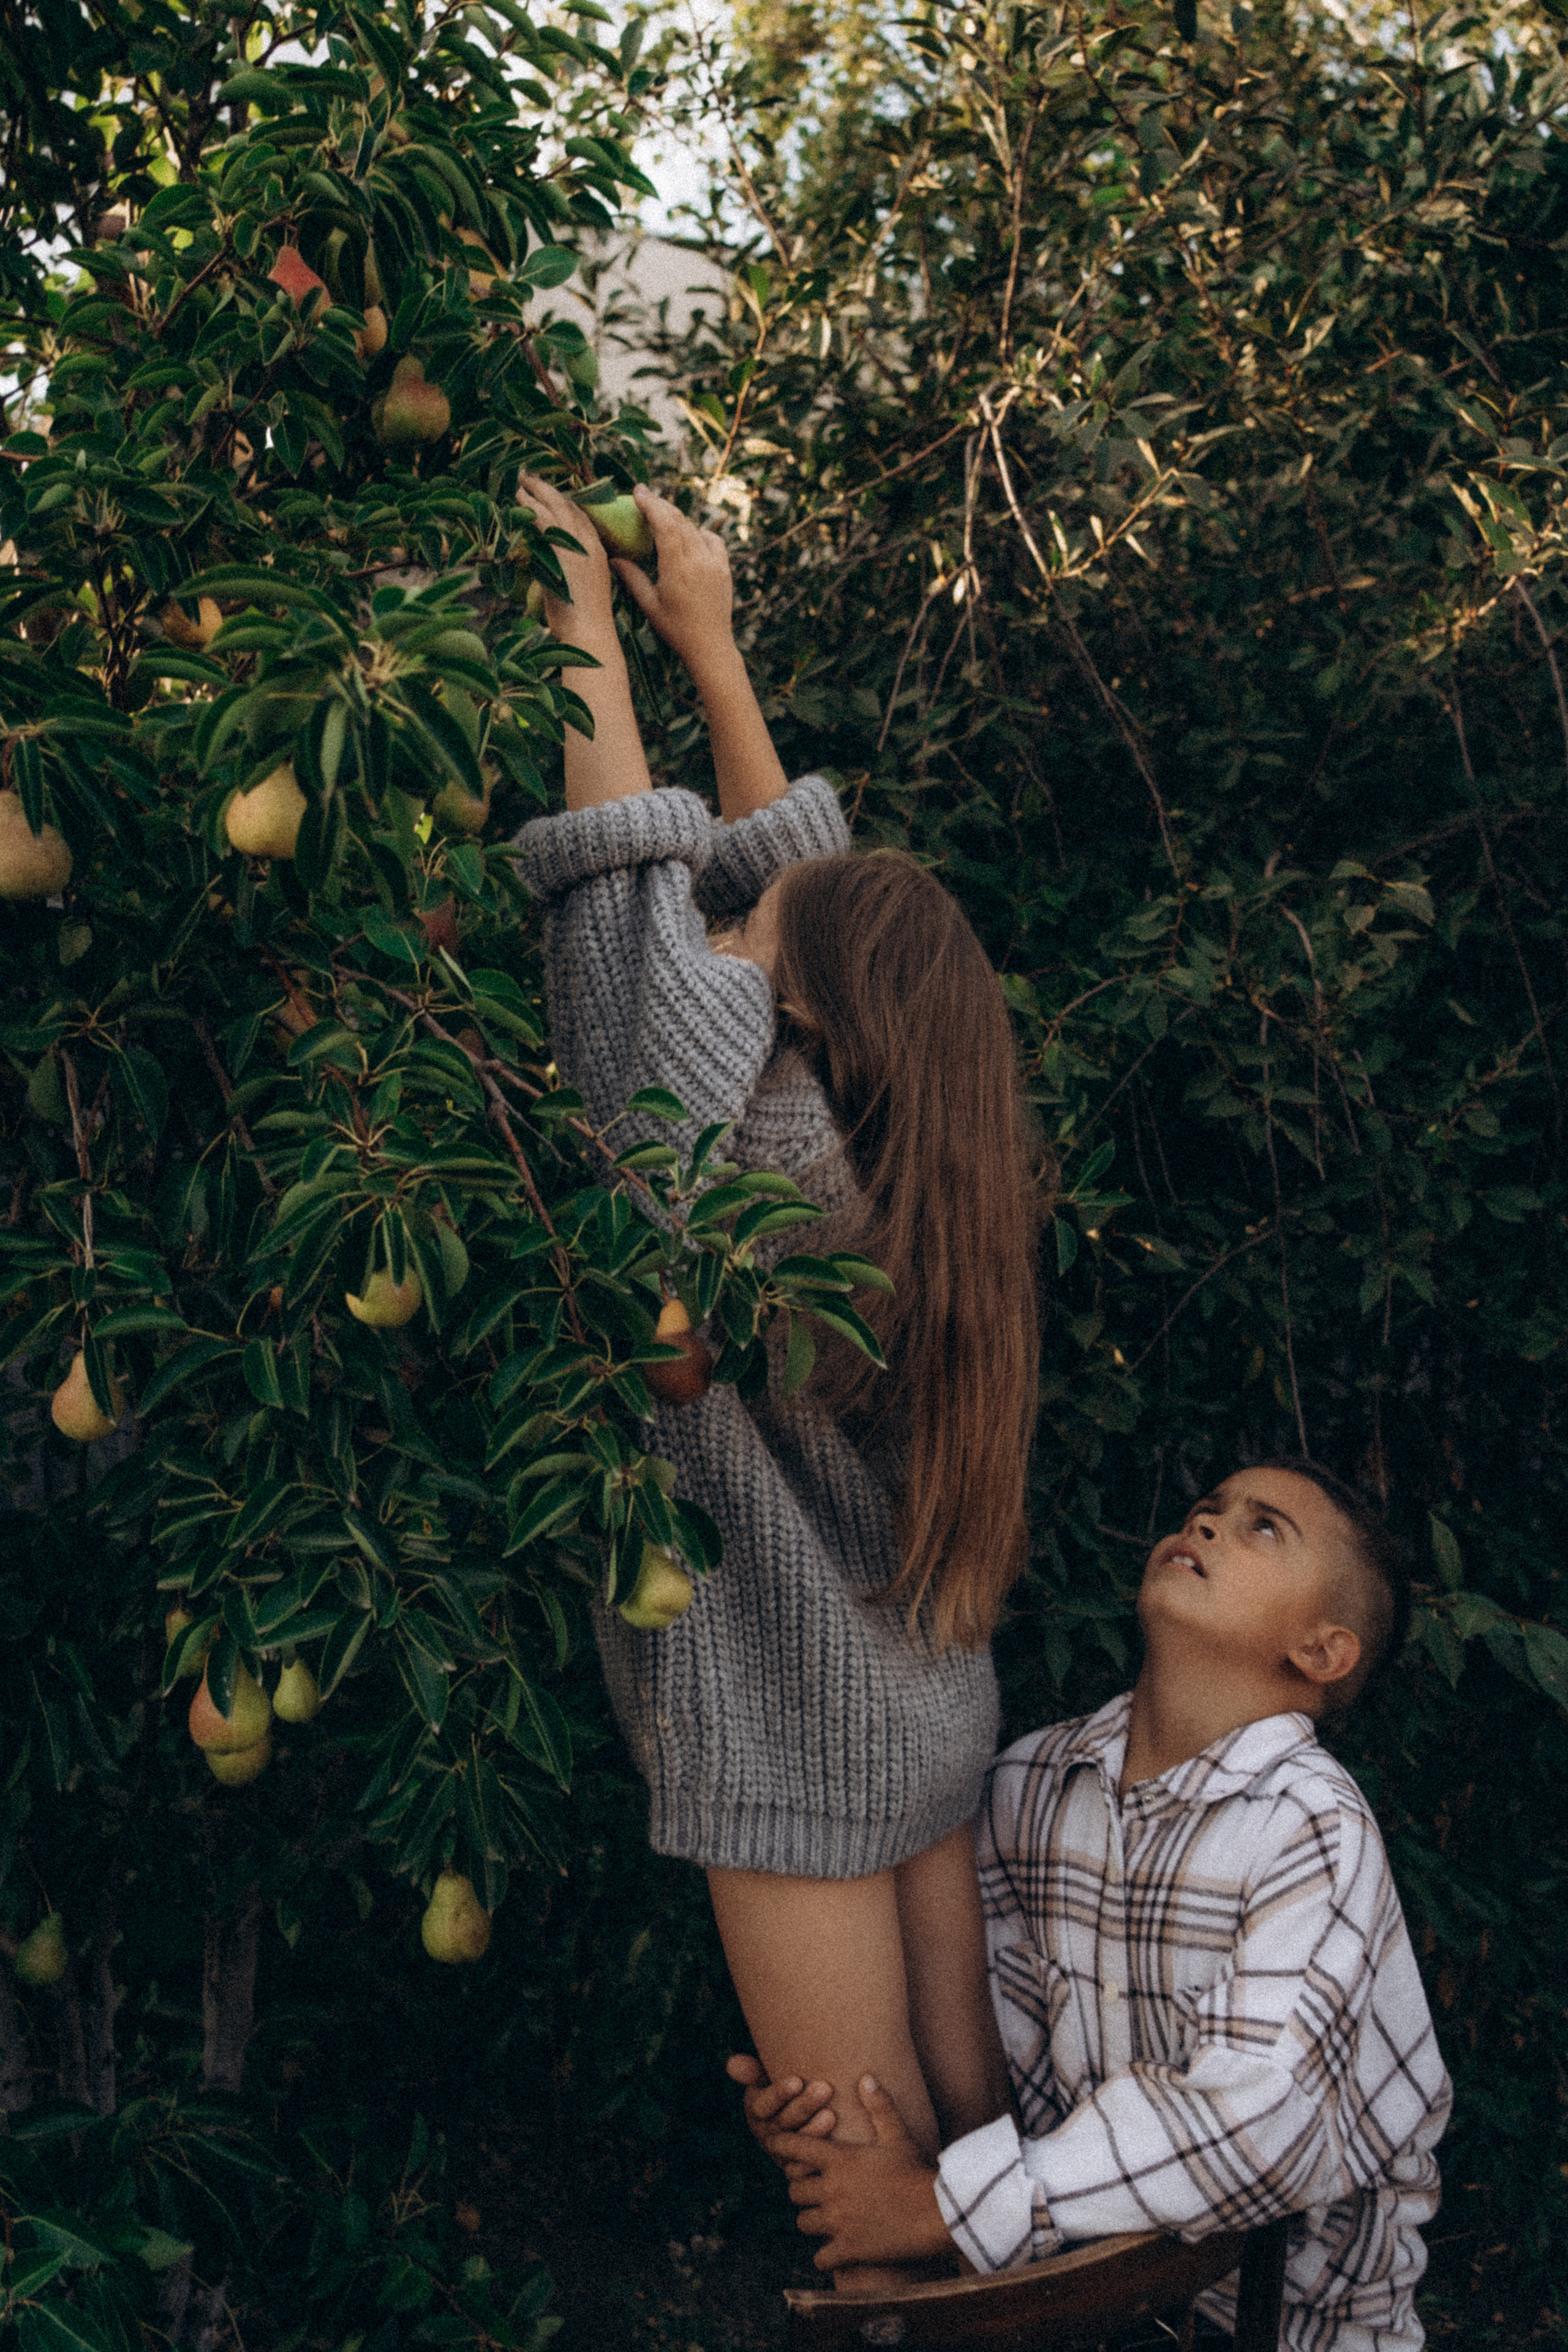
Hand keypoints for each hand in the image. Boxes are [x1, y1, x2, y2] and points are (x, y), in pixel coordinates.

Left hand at [518, 471, 614, 651]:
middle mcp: (589, 544)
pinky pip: (544, 520)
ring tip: (520, 483)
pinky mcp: (562, 550)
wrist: (589, 634)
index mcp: (598, 552)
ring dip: (536, 492)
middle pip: (568, 505)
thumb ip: (565, 575)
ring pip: (555, 507)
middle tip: (529, 477)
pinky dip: (530, 507)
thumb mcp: (577, 592)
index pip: (580, 518)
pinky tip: (519, 501)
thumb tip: (547, 571)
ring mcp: (577, 545)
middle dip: (548, 489)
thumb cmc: (582, 622)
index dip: (563, 502)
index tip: (548, 494)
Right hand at [613, 487, 735, 681]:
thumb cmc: (676, 629)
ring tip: (661, 513)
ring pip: (694, 528)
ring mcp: (714, 563)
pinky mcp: (724, 568)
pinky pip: (712, 539)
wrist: (711, 646)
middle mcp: (698, 560)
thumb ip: (632, 577)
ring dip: (677, 517)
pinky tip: (689, 536)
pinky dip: (698, 532)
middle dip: (660, 504)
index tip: (638, 491)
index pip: (665, 524)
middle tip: (644, 495)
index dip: (651, 504)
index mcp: (678, 568)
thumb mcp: (649, 605)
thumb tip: (613, 557)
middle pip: (679, 520)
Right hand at [725, 2052, 836, 2172]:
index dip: (778, 2094)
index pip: (763, 2105)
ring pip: (793, 2147)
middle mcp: (766, 2133)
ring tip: (832, 2114)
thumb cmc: (791, 2087)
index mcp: (756, 2109)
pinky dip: (815, 2160)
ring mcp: (780, 2153)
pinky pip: (802, 2171)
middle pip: (782, 2123)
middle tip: (824, 2088)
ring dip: (812, 2131)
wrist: (807, 2114)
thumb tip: (731, 2064)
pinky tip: (833, 2146)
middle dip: (803, 2107)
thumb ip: (753, 2071)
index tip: (796, 2080)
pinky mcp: (795, 2169)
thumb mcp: (769, 2076)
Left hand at [765, 2076, 952, 2271]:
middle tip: (813, 2189)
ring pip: (803, 2222)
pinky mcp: (848, 2249)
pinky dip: (826, 2256)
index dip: (781, 2145)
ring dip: (811, 2220)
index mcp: (838, 2159)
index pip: (793, 2148)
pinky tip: (835, 2251)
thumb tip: (866, 2077)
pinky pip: (821, 2257)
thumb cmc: (916, 2169)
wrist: (936, 2212)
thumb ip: (879, 2106)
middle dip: (801, 2189)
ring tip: (824, 2219)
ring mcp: (838, 2222)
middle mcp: (831, 2190)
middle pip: (793, 2190)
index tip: (776, 2145)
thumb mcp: (898, 2134)